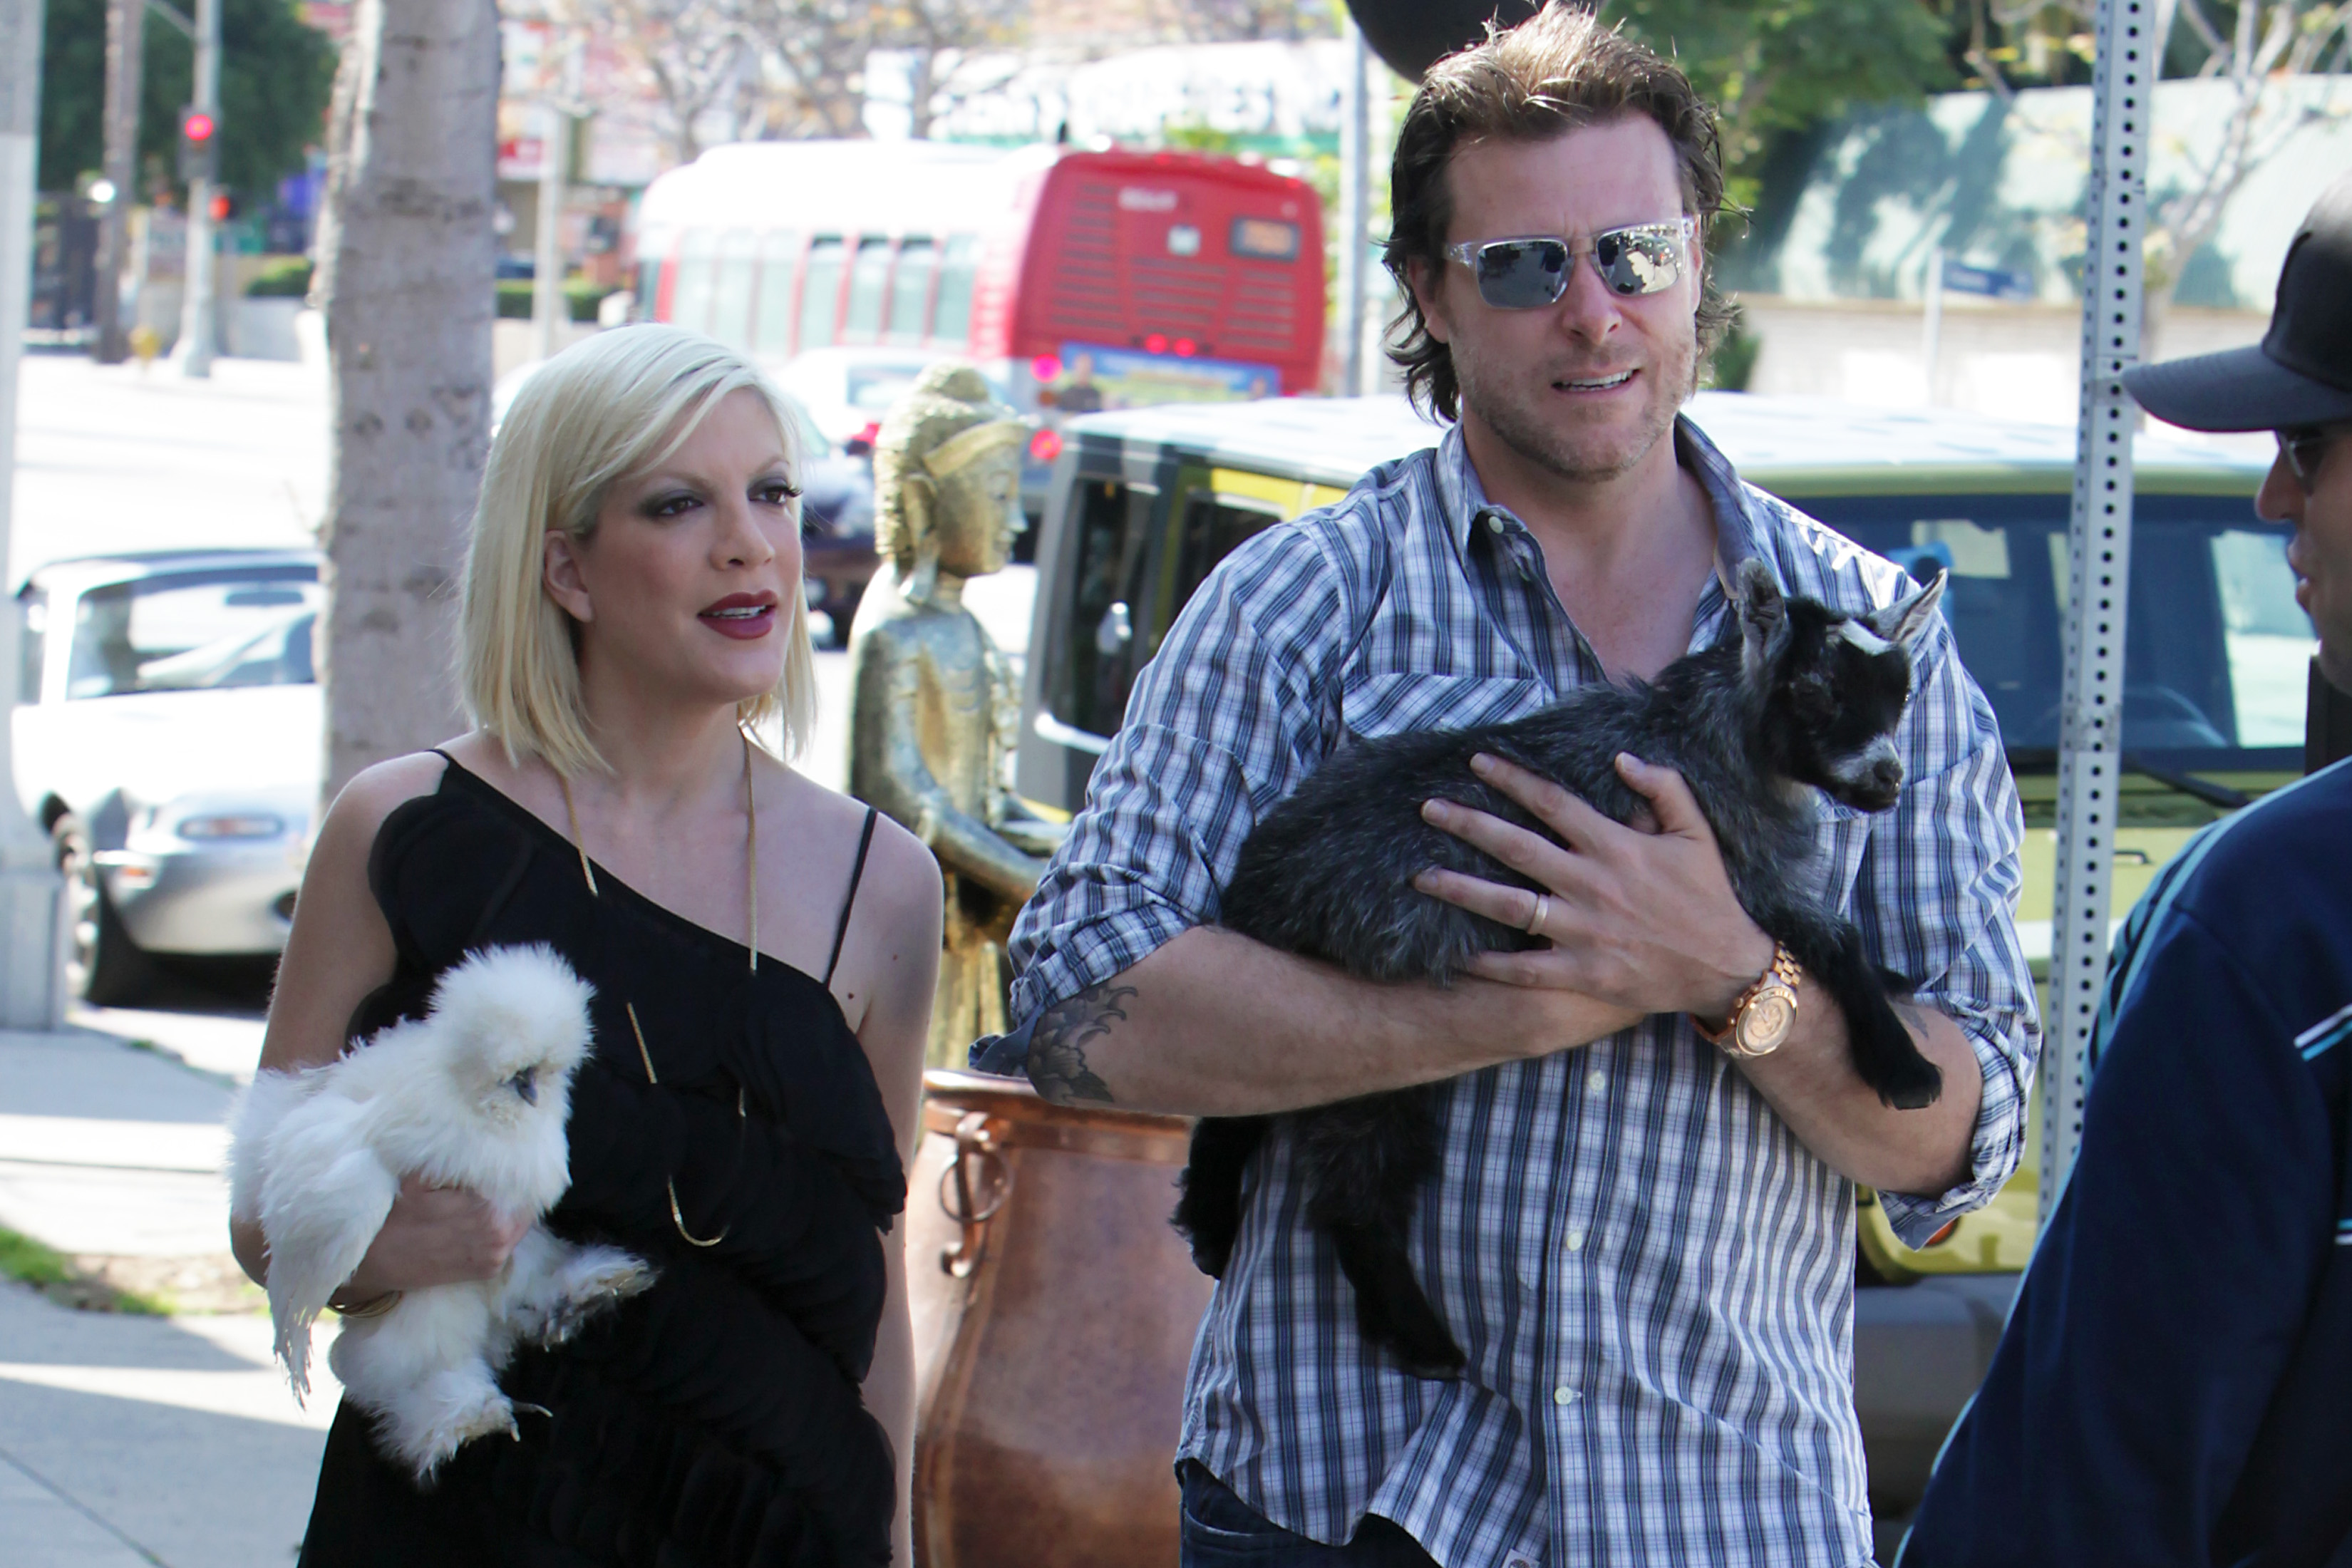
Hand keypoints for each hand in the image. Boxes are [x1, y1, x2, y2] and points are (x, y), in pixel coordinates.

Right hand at [336, 1174, 528, 1299]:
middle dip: (514, 1186)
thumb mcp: (420, 1176)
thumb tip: (480, 1138)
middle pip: (524, 1200)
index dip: (513, 1165)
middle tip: (501, 1171)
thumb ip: (454, 1160)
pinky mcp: (490, 1270)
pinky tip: (484, 1216)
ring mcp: (496, 1255)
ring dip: (511, 1206)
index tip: (505, 1155)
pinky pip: (509, 1240)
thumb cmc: (395, 1214)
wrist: (374, 1262)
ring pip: (520, 1220)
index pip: (520, 1179)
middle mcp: (498, 1234)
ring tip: (492, 1193)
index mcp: (486, 1207)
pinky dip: (503, 1226)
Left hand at [1411, 751, 1774, 1019]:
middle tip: (1428, 808)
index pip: (1552, 802)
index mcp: (1615, 847)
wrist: (1726, 966)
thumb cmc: (1709, 897)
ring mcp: (1583, 931)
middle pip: (1516, 846)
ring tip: (1421, 876)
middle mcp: (1591, 885)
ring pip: (1509, 905)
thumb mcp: (1696, 833)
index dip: (1512, 779)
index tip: (1477, 762)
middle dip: (1468, 824)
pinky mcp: (1582, 972)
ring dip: (1461, 889)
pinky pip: (1524, 969)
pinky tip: (1456, 955)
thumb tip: (1622, 758)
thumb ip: (1663, 788)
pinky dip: (1488, 964)